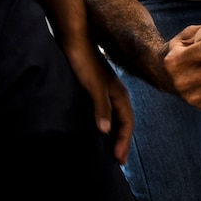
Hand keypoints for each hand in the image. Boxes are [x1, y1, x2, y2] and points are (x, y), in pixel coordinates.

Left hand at [62, 39, 133, 163]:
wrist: (74, 40)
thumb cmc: (84, 62)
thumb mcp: (93, 86)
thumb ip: (101, 107)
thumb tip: (106, 131)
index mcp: (120, 95)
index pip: (127, 123)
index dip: (123, 142)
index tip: (119, 160)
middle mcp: (116, 95)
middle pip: (123, 122)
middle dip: (122, 142)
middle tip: (118, 161)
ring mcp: (106, 92)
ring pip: (115, 118)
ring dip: (115, 134)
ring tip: (110, 149)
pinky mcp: (95, 90)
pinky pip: (105, 112)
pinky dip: (105, 124)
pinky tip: (97, 130)